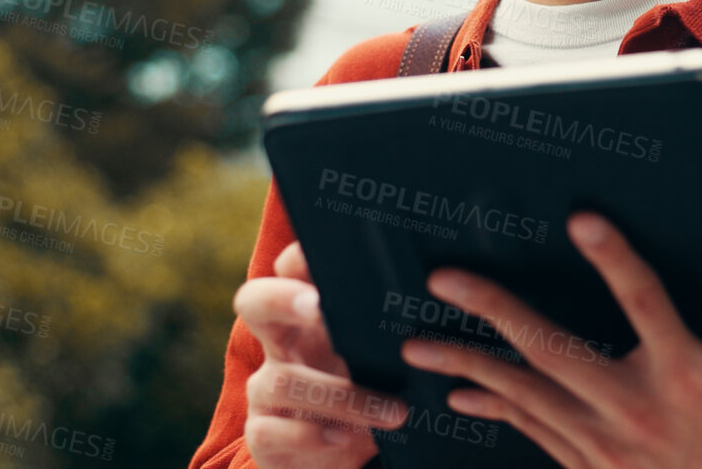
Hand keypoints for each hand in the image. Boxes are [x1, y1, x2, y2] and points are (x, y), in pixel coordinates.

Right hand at [235, 241, 410, 466]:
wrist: (341, 453)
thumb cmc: (369, 390)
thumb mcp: (380, 356)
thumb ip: (393, 326)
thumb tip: (446, 287)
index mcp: (308, 315)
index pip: (289, 269)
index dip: (299, 256)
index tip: (329, 252)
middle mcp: (280, 345)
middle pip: (255, 302)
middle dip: (282, 298)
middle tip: (320, 306)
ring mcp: (266, 390)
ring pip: (283, 380)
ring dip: (342, 397)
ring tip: (395, 411)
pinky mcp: (263, 435)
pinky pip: (269, 432)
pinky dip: (310, 437)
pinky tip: (345, 439)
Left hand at [399, 212, 701, 468]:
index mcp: (687, 368)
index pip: (643, 300)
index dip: (613, 257)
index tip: (579, 218)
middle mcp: (637, 405)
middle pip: (551, 350)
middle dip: (493, 310)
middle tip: (445, 276)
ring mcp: (606, 441)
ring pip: (525, 395)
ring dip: (467, 366)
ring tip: (417, 343)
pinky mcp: (591, 465)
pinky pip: (532, 431)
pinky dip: (493, 409)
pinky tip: (458, 393)